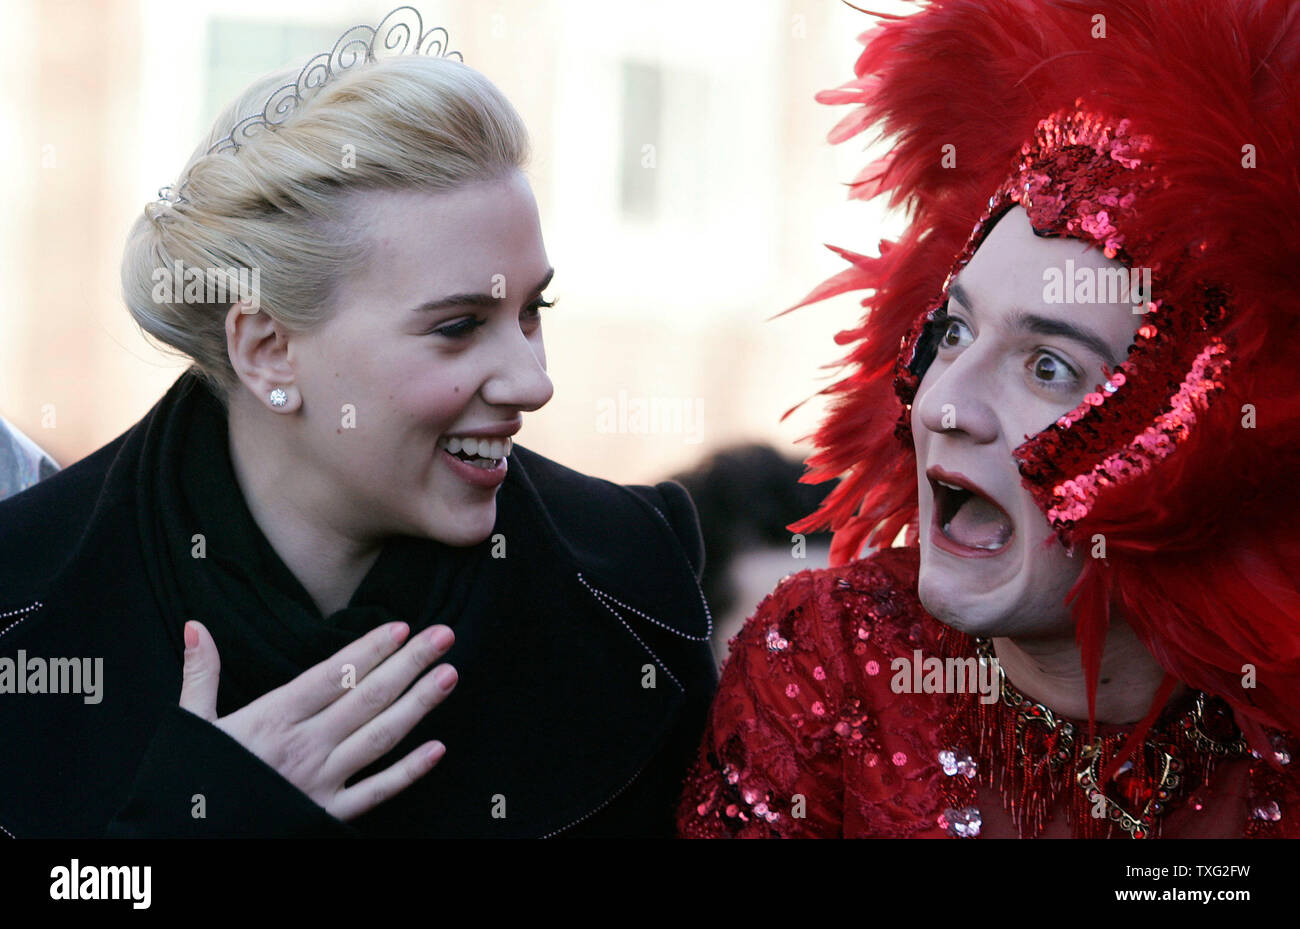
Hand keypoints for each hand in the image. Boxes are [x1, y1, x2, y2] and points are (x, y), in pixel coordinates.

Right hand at [178, 619, 456, 821]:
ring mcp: (320, 782)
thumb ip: (200, 674)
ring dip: (419, 705)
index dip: (370, 649)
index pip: (333, 675)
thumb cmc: (190, 783)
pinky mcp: (327, 815)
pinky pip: (376, 792)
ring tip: (450, 675)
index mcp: (271, 719)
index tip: (403, 627)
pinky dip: (409, 772)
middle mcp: (303, 746)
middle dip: (410, 664)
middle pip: (367, 698)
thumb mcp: (191, 726)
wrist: (183, 843)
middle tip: (445, 635)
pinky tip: (439, 749)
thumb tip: (195, 625)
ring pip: (380, 737)